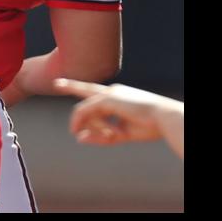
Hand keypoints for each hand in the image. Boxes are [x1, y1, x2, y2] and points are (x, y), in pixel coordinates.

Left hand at [53, 78, 183, 156]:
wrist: (163, 119)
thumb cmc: (149, 126)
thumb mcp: (120, 134)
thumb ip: (100, 136)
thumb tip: (78, 138)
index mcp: (119, 97)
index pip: (95, 93)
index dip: (80, 88)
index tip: (66, 82)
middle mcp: (112, 92)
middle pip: (86, 93)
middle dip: (70, 85)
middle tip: (57, 82)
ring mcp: (109, 93)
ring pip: (85, 110)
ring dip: (92, 127)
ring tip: (111, 137)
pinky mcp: (106, 99)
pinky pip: (86, 112)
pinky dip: (86, 124)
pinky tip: (90, 132)